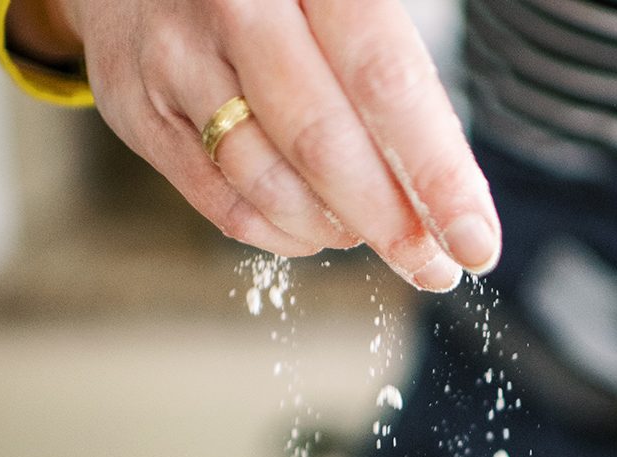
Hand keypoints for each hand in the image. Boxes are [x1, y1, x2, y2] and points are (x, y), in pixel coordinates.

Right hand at [6, 0, 500, 289]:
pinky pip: (227, 207)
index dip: (438, 176)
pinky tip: (318, 225)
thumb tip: (453, 200)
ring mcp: (175, 57)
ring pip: (272, 187)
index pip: (387, 84)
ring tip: (370, 228)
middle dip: (393, 227)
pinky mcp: (139, 109)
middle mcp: (235, 3)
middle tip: (436, 269)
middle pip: (325, 147)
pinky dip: (286, 234)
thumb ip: (400, 79)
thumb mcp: (349, 0)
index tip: (477, 243)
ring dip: (339, 229)